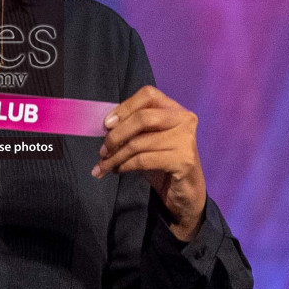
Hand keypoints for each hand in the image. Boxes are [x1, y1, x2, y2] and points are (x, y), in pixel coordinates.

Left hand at [92, 85, 206, 240]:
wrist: (184, 192)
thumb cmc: (162, 162)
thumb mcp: (148, 140)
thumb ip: (132, 128)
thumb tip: (105, 126)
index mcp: (175, 109)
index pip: (148, 95)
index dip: (124, 107)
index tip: (106, 124)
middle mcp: (184, 120)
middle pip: (142, 118)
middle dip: (116, 134)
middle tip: (102, 150)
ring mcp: (185, 140)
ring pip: (139, 143)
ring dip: (115, 156)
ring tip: (104, 165)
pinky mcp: (183, 161)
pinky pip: (143, 160)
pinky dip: (124, 166)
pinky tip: (117, 170)